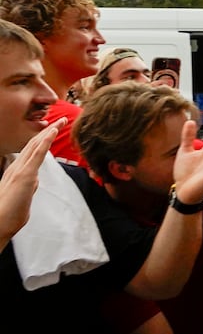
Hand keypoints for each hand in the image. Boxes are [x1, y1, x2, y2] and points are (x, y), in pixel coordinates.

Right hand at [0, 119, 64, 239]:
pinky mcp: (25, 175)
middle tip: (61, 119)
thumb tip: (34, 181)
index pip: (31, 151)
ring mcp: (20, 170)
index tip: (53, 129)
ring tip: (60, 120)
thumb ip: (29, 186)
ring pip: (36, 145)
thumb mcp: (22, 196)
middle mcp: (17, 167)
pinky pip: (37, 155)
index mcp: (16, 172)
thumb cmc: (9, 214)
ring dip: (49, 131)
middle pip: (34, 144)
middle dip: (48, 131)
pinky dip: (45, 141)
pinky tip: (52, 131)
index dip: (42, 139)